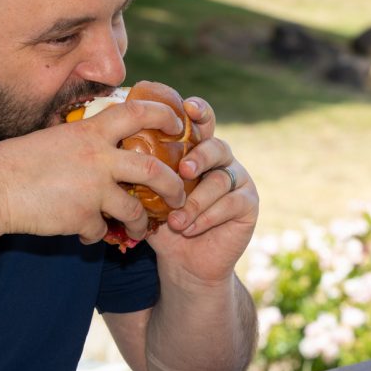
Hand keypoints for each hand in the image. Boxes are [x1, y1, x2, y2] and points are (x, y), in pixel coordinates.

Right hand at [0, 98, 187, 243]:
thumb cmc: (18, 161)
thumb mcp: (56, 138)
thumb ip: (85, 142)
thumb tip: (105, 146)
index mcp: (90, 132)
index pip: (138, 113)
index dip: (163, 115)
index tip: (177, 124)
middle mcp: (98, 159)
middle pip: (153, 169)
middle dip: (173, 186)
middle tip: (180, 195)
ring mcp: (92, 190)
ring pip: (135, 210)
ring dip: (142, 223)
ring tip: (142, 229)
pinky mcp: (82, 217)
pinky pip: (101, 230)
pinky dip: (98, 234)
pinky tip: (87, 233)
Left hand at [148, 96, 258, 282]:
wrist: (184, 263)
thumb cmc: (164, 225)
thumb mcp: (150, 198)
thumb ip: (146, 176)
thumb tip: (122, 154)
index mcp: (197, 152)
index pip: (201, 124)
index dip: (199, 111)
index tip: (187, 106)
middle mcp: (220, 161)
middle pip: (216, 146)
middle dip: (200, 156)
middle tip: (184, 170)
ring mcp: (238, 180)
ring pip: (221, 178)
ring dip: (196, 200)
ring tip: (177, 221)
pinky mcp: (249, 203)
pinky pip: (232, 202)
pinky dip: (208, 215)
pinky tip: (190, 228)